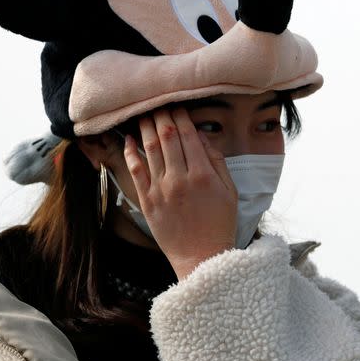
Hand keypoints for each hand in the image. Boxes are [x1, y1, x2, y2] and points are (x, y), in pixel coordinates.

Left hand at [123, 108, 237, 279]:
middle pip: (167, 136)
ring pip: (150, 148)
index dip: (180, 116)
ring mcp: (161, 189)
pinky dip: (131, 152)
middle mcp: (180, 178)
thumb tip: (202, 137)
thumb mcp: (229, 191)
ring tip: (143, 114)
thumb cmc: (220, 224)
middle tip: (157, 102)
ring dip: (146, 127)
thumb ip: (217, 161)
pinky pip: (136, 171)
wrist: (202, 257)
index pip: (188, 135)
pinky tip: (129, 139)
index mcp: (203, 174)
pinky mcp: (147, 201)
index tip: (176, 104)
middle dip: (161, 115)